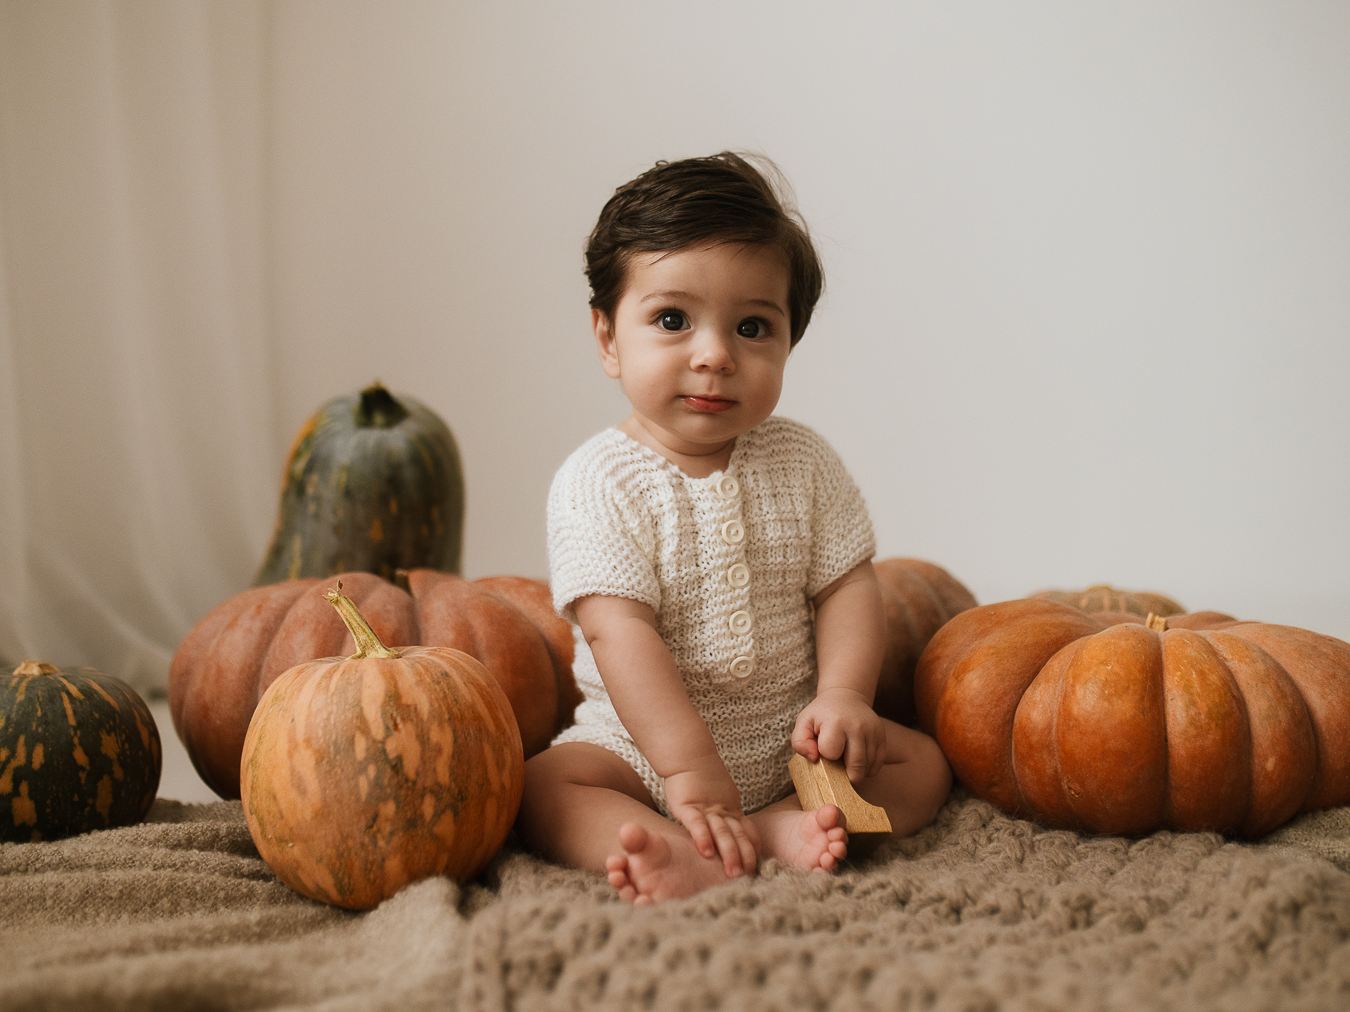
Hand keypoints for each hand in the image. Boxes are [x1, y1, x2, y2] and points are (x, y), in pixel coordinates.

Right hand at [661, 753, 760, 877]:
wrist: (688, 755)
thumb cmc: (701, 778)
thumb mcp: (719, 797)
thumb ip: (726, 814)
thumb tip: (731, 836)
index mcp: (731, 810)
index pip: (747, 831)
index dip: (753, 848)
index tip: (758, 866)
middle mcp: (722, 811)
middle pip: (737, 835)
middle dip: (744, 856)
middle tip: (749, 876)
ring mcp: (705, 808)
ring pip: (721, 832)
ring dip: (729, 852)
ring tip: (733, 872)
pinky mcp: (687, 806)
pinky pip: (696, 824)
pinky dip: (703, 838)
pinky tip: (707, 853)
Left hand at [792, 687, 886, 783]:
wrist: (846, 697)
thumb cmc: (822, 714)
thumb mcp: (804, 722)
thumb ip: (799, 742)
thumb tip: (814, 758)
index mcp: (836, 722)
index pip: (831, 753)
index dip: (825, 755)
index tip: (823, 747)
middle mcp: (858, 727)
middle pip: (855, 768)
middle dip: (843, 774)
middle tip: (835, 766)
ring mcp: (873, 732)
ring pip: (867, 768)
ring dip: (856, 772)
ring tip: (845, 761)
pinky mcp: (882, 737)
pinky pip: (877, 765)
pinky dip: (867, 769)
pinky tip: (857, 760)